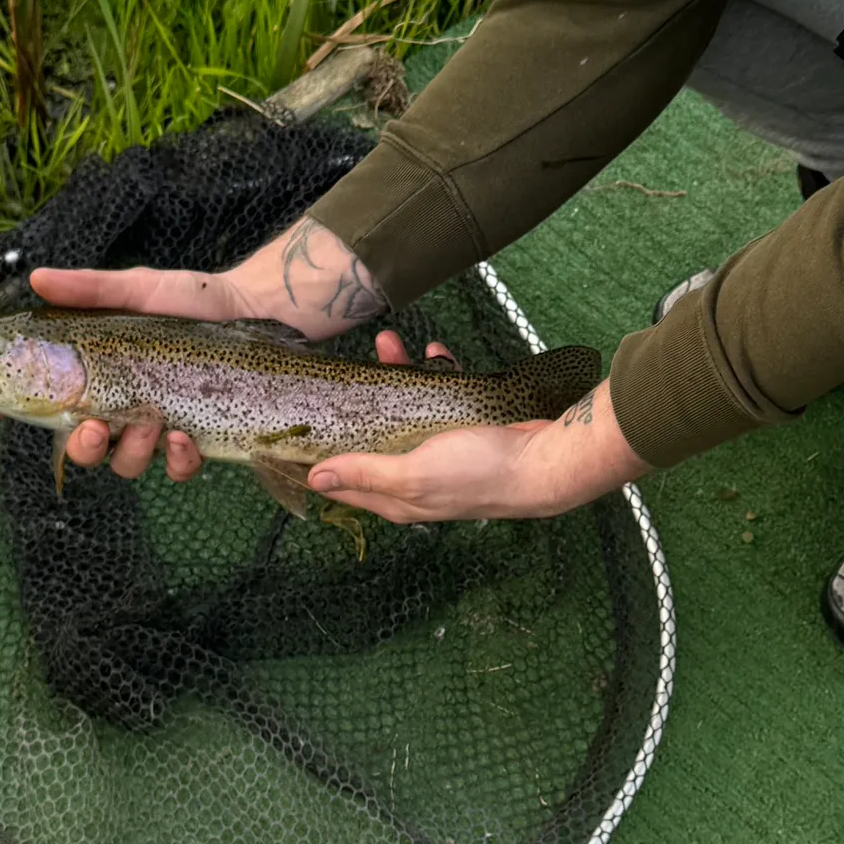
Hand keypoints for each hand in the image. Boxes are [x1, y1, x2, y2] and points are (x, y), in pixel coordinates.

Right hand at [0, 216, 388, 480]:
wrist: (258, 313)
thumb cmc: (193, 298)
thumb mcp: (137, 287)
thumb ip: (87, 288)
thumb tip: (36, 276)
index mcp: (93, 372)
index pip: (31, 396)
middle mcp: (117, 405)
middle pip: (77, 446)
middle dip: (77, 447)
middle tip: (89, 428)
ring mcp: (155, 428)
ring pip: (122, 464)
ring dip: (129, 452)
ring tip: (149, 425)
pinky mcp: (194, 440)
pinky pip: (173, 468)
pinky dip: (176, 459)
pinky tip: (184, 436)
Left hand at [306, 375, 650, 522]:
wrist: (545, 461)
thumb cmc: (478, 473)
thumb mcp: (413, 475)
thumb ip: (365, 473)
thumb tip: (315, 479)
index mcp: (397, 497)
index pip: (346, 480)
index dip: (322, 454)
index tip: (298, 424)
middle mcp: (414, 477)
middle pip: (374, 437)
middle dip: (360, 400)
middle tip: (351, 365)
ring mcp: (440, 452)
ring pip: (406, 413)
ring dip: (399, 377)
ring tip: (393, 346)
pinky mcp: (465, 430)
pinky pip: (442, 398)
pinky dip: (438, 374)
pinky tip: (437, 355)